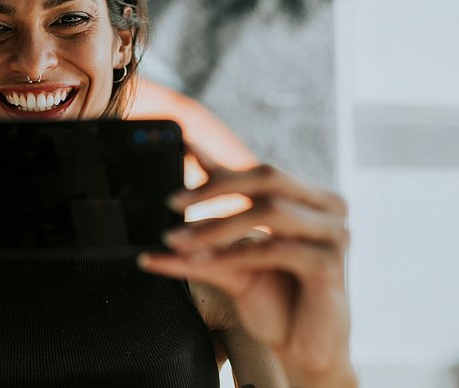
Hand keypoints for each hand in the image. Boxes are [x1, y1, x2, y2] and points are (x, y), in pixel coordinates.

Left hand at [138, 143, 353, 386]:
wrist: (301, 349)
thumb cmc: (275, 296)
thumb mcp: (239, 246)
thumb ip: (219, 207)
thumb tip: (189, 156)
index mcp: (310, 197)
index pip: (262, 171)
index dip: (219, 168)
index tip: (179, 160)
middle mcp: (328, 208)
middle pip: (268, 177)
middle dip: (215, 188)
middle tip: (172, 201)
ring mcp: (334, 234)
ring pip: (269, 210)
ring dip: (216, 225)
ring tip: (177, 240)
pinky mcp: (330, 265)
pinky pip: (276, 249)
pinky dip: (235, 253)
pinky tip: (205, 261)